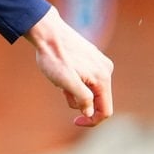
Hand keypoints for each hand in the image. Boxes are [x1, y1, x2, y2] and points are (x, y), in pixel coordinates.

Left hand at [22, 6, 114, 126]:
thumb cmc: (54, 57)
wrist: (47, 32)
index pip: (106, 110)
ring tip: (60, 78)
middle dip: (79, 101)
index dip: (92, 120)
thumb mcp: (66, 82)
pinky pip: (86, 79)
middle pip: (97, 100)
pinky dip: (74, 81)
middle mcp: (106, 70)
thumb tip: (90, 112)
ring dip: (74, 91)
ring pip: (90, 90)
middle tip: (62, 89)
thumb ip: (82, 98)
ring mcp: (99, 63)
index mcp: (103, 78)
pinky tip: (62, 71)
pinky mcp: (92, 59)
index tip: (75, 121)